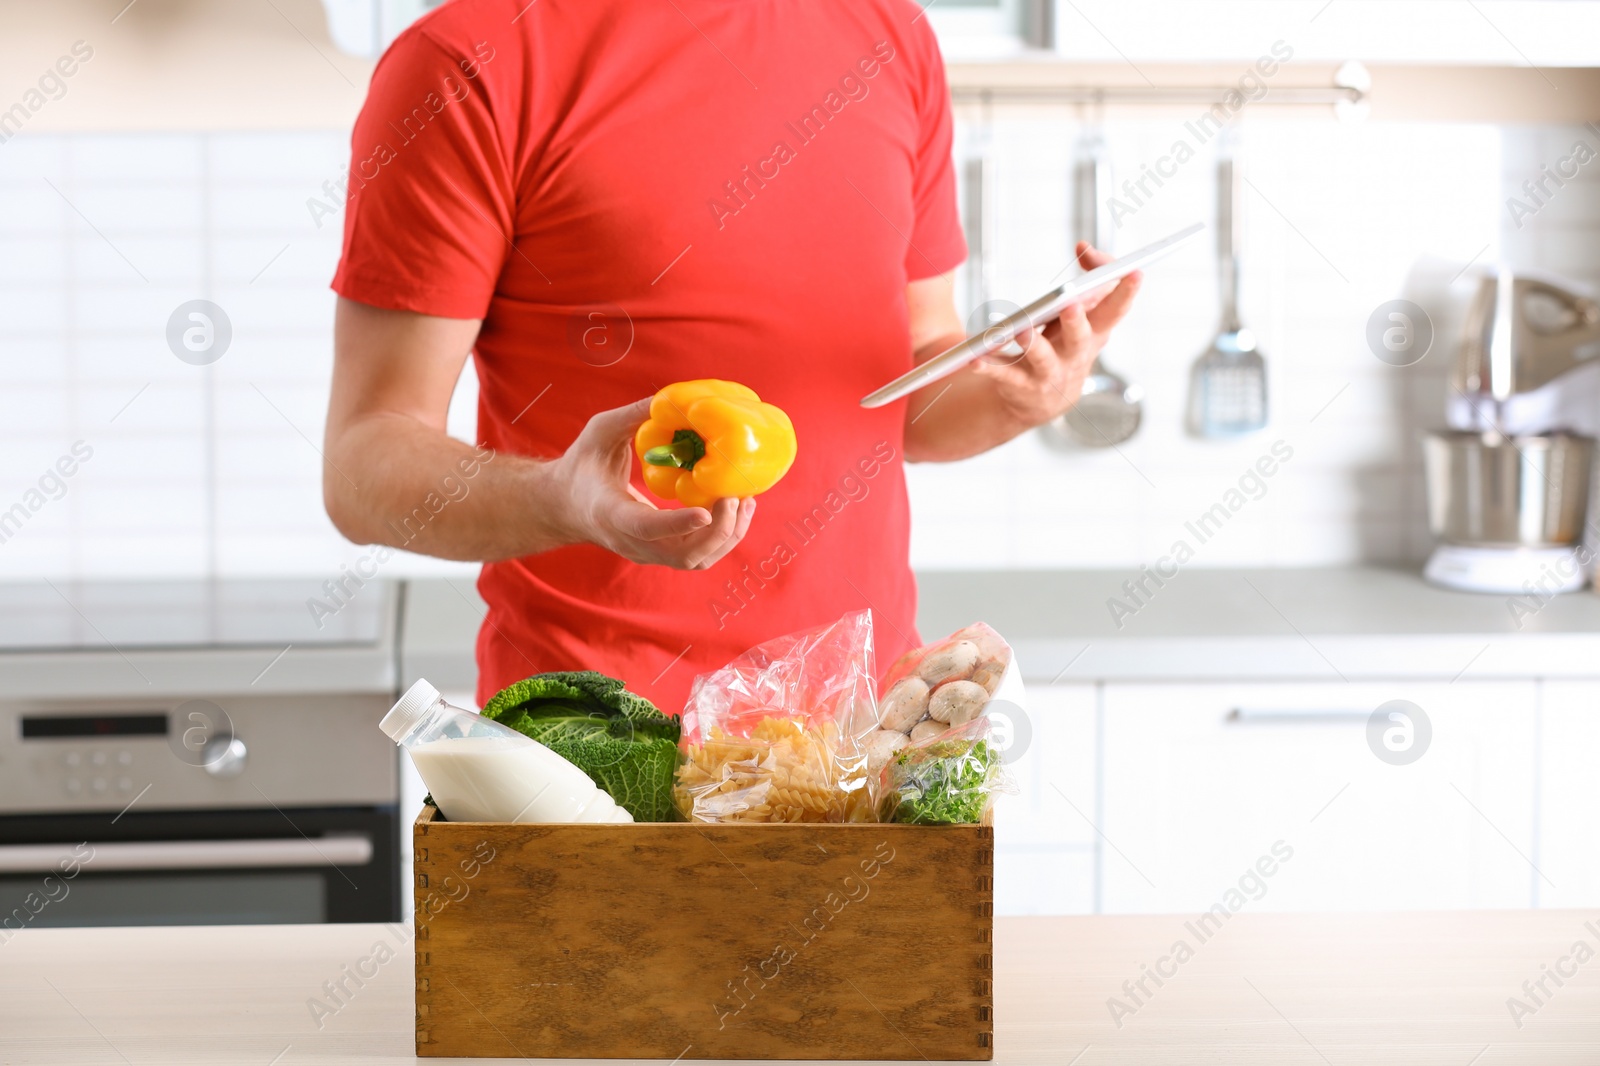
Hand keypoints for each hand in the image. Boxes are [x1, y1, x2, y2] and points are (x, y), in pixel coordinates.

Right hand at [549, 399, 754, 569]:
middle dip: (719, 530)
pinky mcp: (663, 553)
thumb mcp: (599, 433)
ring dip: (728, 536)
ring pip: (697, 561)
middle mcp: (632, 542)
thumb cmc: (582, 466)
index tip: (705, 513)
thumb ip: (631, 417)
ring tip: (745, 500)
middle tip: (736, 495)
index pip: (645, 527)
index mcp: (611, 513)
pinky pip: (700, 555)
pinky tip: (736, 508)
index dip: (677, 523)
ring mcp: (649, 553)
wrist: (565, 506)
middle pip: (683, 555)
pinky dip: (724, 537)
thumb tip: (667, 399)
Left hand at [972, 242, 1141, 428]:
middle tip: (1072, 304)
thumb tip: (1084, 247)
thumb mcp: (1081, 312)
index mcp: (1094, 333)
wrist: (1045, 400)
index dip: (1126, 294)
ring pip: (1042, 359)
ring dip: (1032, 345)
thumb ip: (1090, 276)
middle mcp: (1075, 355)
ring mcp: (1049, 373)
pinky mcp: (1021, 386)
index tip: (1135, 272)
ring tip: (1021, 329)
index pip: (1115, 312)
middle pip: (1080, 338)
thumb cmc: (1065, 342)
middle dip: (1077, 322)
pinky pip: (1004, 376)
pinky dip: (989, 367)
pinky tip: (974, 358)